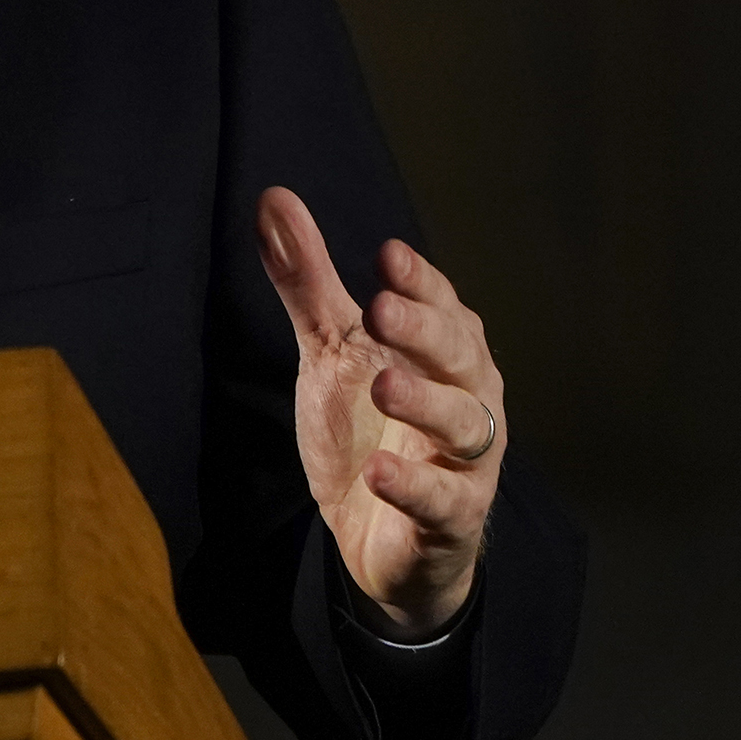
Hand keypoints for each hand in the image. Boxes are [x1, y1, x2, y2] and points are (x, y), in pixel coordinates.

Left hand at [258, 187, 502, 637]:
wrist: (381, 540)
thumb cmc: (367, 429)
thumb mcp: (330, 351)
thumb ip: (307, 282)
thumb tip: (272, 200)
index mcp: (445, 353)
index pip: (442, 307)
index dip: (421, 283)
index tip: (387, 254)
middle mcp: (467, 399)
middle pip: (460, 357)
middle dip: (425, 331)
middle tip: (382, 308)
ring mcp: (464, 462)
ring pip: (464, 425)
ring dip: (425, 403)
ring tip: (383, 384)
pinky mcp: (450, 520)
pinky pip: (443, 503)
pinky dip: (414, 488)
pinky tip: (379, 474)